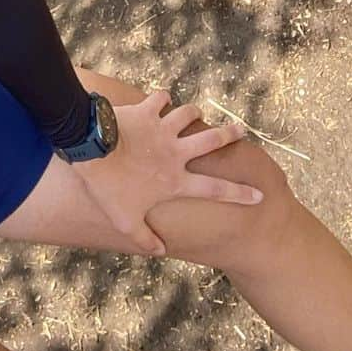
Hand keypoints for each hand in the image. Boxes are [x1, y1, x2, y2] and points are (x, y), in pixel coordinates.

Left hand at [73, 90, 261, 254]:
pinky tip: (162, 99)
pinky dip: (163, 98)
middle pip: (211, 141)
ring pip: (188, 114)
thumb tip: (161, 252)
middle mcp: (175, 152)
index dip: (239, 193)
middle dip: (229, 134)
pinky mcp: (146, 110)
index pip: (215, 190)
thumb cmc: (109, 187)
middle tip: (241, 129)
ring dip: (193, 113)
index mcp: (175, 180)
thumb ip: (145, 238)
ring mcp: (162, 128)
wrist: (92, 147)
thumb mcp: (126, 221)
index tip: (259, 195)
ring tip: (196, 113)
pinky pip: (160, 98)